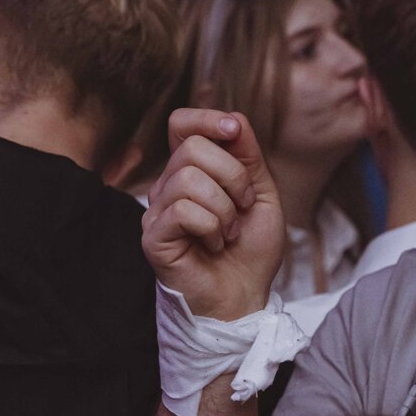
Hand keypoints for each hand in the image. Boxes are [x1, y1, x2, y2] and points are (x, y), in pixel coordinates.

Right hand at [143, 109, 287, 319]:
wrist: (245, 297)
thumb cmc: (251, 251)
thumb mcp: (262, 195)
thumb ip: (248, 157)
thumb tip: (234, 120)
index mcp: (193, 172)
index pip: (182, 123)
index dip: (208, 119)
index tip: (235, 132)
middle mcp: (169, 186)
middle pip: (192, 147)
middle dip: (232, 176)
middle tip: (243, 207)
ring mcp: (157, 211)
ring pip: (188, 178)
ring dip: (225, 208)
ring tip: (229, 232)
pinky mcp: (153, 237)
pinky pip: (182, 210)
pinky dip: (211, 227)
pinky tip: (215, 244)